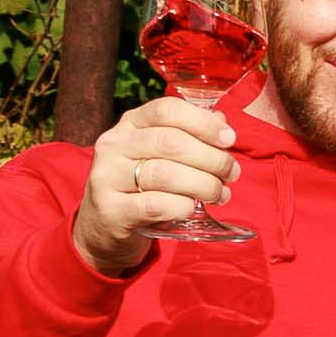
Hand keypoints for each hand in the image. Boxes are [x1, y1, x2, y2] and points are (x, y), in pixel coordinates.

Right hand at [67, 96, 245, 270]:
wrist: (104, 226)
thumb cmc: (141, 185)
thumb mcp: (160, 155)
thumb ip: (189, 136)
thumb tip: (221, 122)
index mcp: (130, 124)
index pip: (166, 110)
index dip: (203, 122)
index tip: (229, 139)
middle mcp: (114, 145)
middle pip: (170, 142)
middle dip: (211, 158)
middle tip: (231, 173)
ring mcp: (107, 177)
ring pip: (164, 173)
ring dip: (202, 184)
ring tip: (219, 194)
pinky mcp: (110, 210)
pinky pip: (155, 205)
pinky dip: (181, 206)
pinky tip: (192, 208)